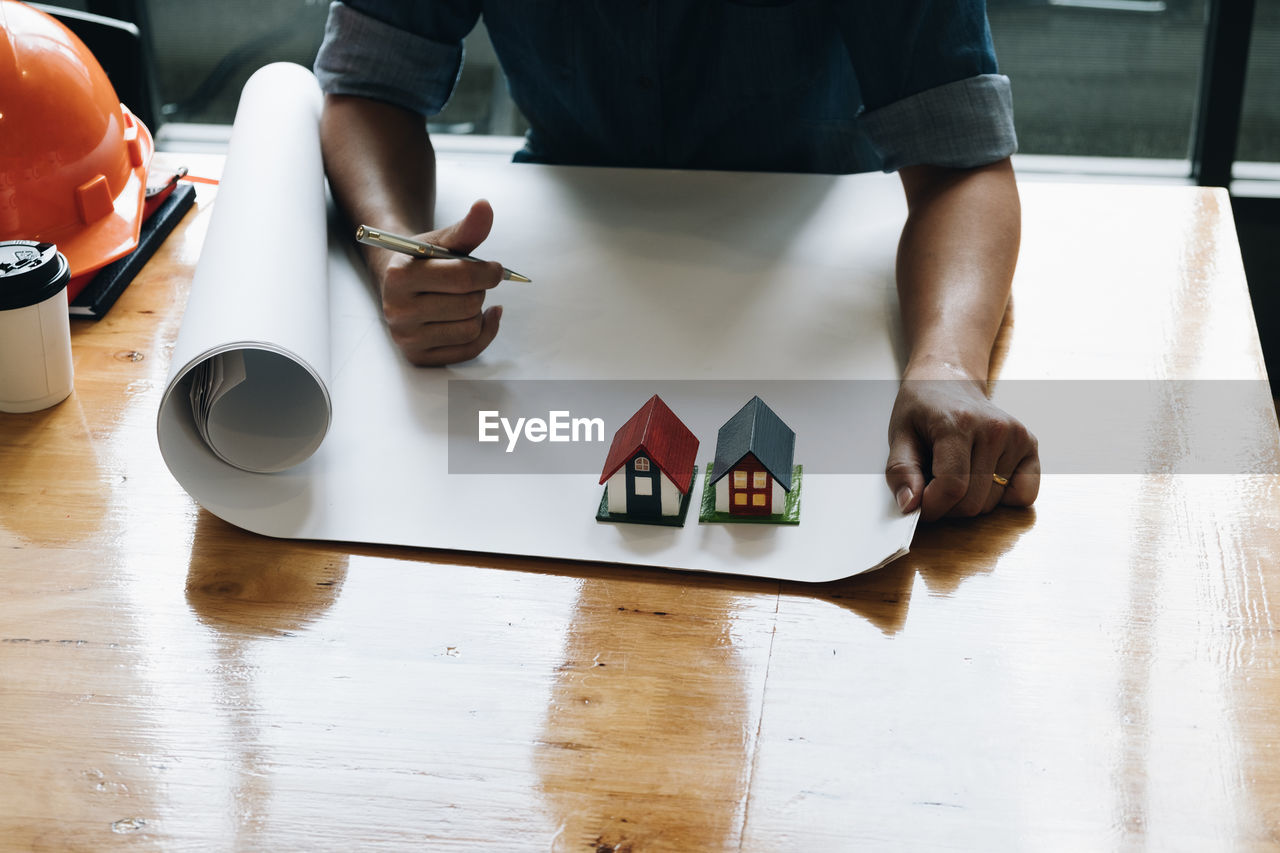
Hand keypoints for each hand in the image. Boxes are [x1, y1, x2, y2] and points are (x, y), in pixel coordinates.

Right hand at [372, 200, 504, 365]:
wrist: (399, 285)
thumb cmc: (424, 261)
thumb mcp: (442, 241)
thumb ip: (467, 228)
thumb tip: (485, 206)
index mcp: (400, 275)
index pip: (464, 277)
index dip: (490, 272)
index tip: (494, 268)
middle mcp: (397, 310)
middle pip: (470, 304)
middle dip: (479, 290)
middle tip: (470, 284)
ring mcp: (406, 338)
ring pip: (471, 328)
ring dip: (478, 311)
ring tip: (464, 299)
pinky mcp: (419, 357)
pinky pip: (469, 350)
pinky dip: (483, 332)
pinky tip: (481, 317)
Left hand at [885, 371, 1038, 520]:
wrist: (949, 381)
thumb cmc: (922, 408)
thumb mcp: (899, 434)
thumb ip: (901, 471)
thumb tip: (909, 505)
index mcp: (958, 423)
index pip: (952, 487)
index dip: (932, 507)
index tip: (919, 505)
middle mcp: (994, 429)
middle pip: (972, 502)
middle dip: (946, 507)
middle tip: (932, 486)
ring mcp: (1017, 437)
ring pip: (992, 504)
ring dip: (968, 502)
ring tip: (953, 474)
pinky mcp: (1030, 445)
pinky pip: (1023, 496)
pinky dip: (1000, 499)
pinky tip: (982, 478)